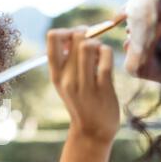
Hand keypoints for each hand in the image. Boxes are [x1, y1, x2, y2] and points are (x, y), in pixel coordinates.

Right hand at [47, 28, 119, 144]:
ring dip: (97, 43)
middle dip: (86, 33)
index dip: (66, 31)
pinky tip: (105, 62)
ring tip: (98, 54)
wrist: (92, 130)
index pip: (53, 38)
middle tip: (91, 42)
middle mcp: (67, 78)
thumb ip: (67, 61)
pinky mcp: (102, 87)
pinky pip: (106, 57)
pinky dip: (107, 53)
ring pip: (89, 45)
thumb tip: (76, 34)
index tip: (73, 40)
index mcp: (56, 74)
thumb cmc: (81, 101)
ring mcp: (84, 84)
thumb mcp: (66, 83)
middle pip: (75, 37)